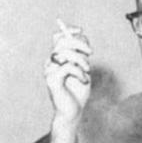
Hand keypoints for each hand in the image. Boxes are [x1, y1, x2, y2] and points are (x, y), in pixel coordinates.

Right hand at [44, 23, 92, 142]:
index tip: (80, 31)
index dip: (68, 31)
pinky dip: (79, 72)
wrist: (74, 111)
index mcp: (58, 59)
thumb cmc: (79, 91)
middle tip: (90, 53)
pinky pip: (67, 67)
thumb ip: (82, 55)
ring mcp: (49, 71)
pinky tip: (83, 80)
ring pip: (65, 53)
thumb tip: (82, 37)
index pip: (58, 38)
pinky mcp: (52, 80)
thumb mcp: (84, 69)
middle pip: (62, 42)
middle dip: (79, 44)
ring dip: (81, 60)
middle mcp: (51, 63)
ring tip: (87, 71)